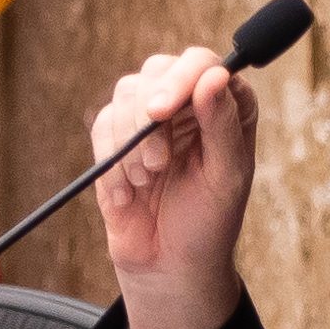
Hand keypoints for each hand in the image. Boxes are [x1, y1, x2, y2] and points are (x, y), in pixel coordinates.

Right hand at [87, 47, 258, 328]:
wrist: (169, 265)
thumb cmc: (210, 221)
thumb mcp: (227, 176)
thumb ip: (222, 124)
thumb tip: (214, 76)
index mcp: (225, 104)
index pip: (202, 63)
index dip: (181, 79)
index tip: (162, 112)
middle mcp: (188, 102)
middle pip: (157, 70)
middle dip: (148, 113)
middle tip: (156, 162)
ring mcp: (150, 118)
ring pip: (126, 94)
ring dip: (132, 142)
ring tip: (149, 180)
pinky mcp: (117, 138)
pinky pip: (102, 125)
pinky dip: (112, 160)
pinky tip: (130, 191)